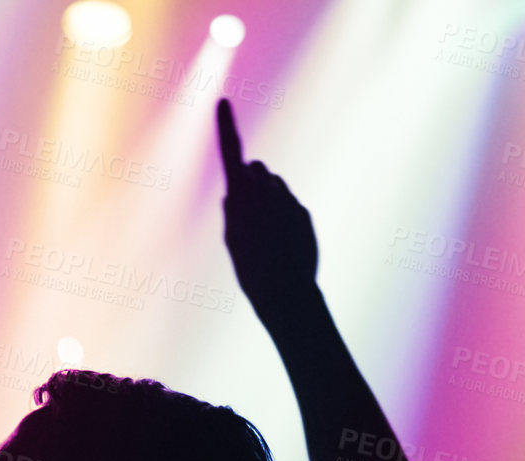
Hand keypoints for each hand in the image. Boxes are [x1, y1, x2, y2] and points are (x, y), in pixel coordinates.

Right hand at [217, 100, 317, 320]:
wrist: (285, 295)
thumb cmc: (251, 272)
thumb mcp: (232, 241)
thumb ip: (232, 210)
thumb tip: (235, 189)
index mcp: (241, 198)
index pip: (231, 154)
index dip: (226, 127)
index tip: (222, 101)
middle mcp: (266, 192)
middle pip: (256, 171)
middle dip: (252, 184)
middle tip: (248, 220)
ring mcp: (287, 200)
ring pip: (274, 187)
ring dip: (268, 202)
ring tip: (265, 238)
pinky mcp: (303, 211)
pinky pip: (289, 206)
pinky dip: (283, 220)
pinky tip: (281, 245)